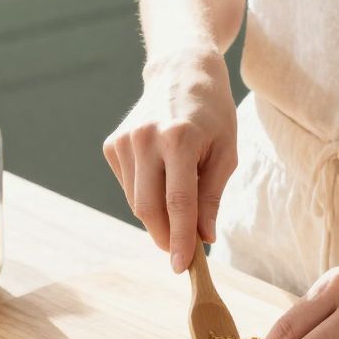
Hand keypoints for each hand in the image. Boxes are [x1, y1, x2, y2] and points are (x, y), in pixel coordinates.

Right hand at [103, 48, 237, 270]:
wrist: (182, 73)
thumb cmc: (212, 114)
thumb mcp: (226, 152)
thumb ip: (212, 196)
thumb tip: (204, 237)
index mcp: (178, 139)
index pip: (178, 203)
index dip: (180, 239)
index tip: (182, 266)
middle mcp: (145, 139)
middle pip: (149, 208)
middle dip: (165, 235)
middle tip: (183, 249)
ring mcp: (124, 141)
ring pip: (136, 201)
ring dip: (157, 216)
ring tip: (179, 202)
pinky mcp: (112, 145)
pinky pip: (128, 187)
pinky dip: (146, 196)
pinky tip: (162, 177)